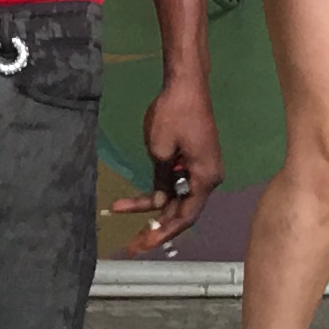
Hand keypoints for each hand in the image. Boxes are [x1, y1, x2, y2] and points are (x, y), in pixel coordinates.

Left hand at [109, 79, 221, 254]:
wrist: (186, 84)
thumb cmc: (174, 114)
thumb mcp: (160, 151)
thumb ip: (161, 182)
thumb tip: (160, 202)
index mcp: (206, 178)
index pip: (186, 216)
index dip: (164, 233)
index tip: (143, 244)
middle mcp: (208, 178)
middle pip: (182, 210)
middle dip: (156, 225)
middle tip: (132, 242)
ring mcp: (201, 169)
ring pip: (176, 196)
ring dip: (150, 206)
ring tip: (120, 208)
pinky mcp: (193, 160)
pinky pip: (176, 182)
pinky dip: (157, 189)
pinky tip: (132, 197)